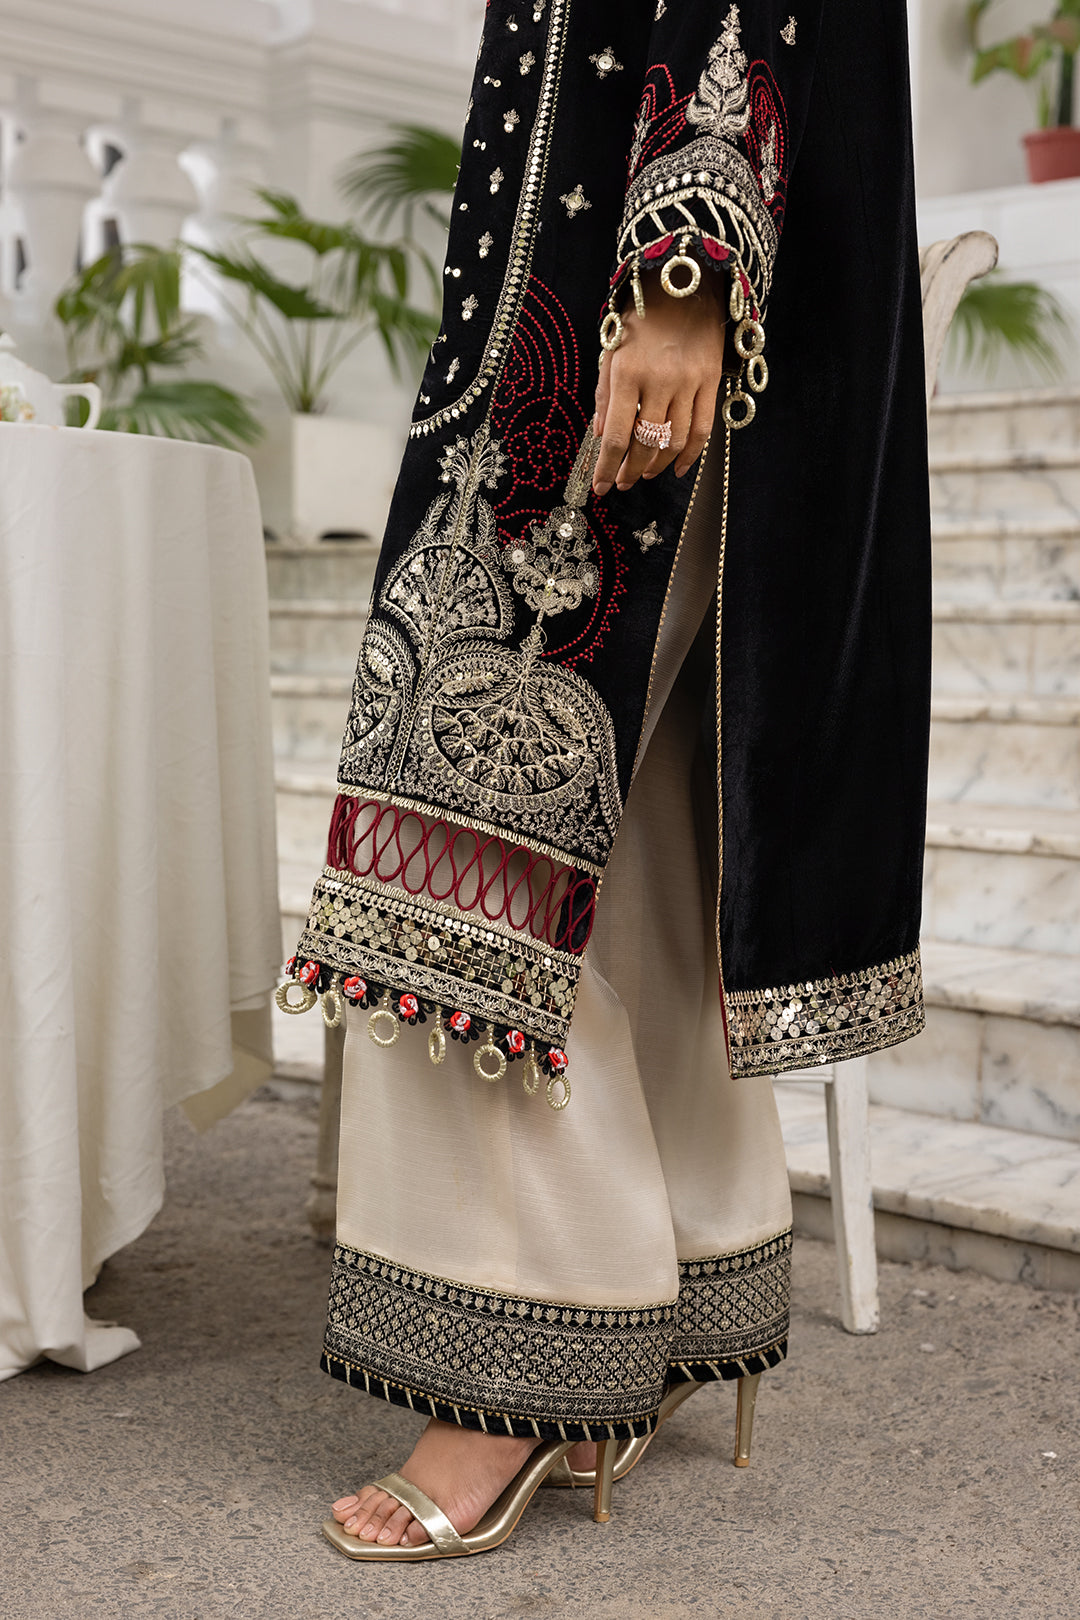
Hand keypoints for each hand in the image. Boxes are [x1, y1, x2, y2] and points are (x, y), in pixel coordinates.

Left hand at [592, 268, 726, 497]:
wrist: (683, 284)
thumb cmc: (641, 318)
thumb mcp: (612, 350)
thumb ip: (606, 396)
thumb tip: (602, 436)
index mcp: (627, 372)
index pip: (617, 435)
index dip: (607, 468)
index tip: (601, 488)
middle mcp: (659, 380)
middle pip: (645, 444)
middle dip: (631, 470)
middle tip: (623, 482)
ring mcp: (688, 382)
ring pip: (674, 441)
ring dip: (657, 465)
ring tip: (646, 473)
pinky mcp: (710, 381)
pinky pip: (703, 429)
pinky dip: (690, 454)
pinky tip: (677, 467)